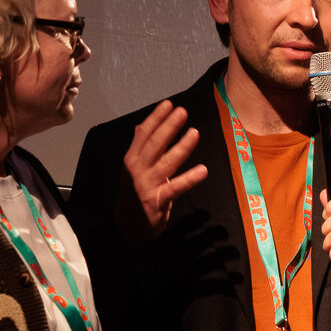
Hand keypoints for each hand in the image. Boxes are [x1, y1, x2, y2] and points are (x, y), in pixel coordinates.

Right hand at [117, 100, 206, 245]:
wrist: (127, 226)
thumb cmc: (134, 194)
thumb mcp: (133, 169)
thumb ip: (139, 147)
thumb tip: (141, 125)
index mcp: (131, 159)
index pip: (143, 134)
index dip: (156, 118)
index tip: (168, 104)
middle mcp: (137, 170)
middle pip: (154, 144)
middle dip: (168, 127)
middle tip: (182, 112)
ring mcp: (146, 185)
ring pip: (166, 163)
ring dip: (182, 147)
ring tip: (195, 133)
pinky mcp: (157, 201)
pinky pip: (176, 187)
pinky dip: (190, 178)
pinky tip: (203, 170)